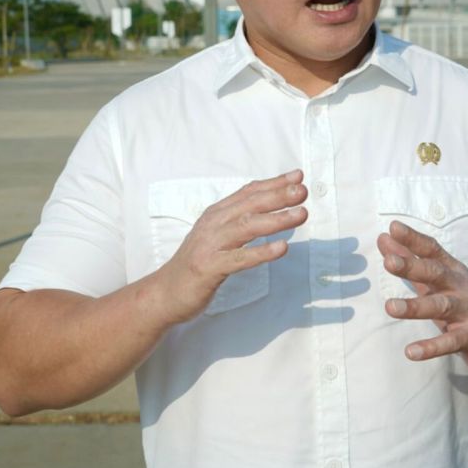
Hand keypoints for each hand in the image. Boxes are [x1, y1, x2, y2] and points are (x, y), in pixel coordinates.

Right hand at [153, 170, 307, 323]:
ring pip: (247, 227)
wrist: (165, 292)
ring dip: (276, 219)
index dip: (273, 182)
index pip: (248, 192)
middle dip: (278, 195)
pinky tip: (282, 248)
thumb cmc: (197, 263)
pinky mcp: (209, 268)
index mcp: (216, 214)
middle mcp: (213, 224)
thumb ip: (238, 221)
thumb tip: (269, 208)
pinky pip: (240, 258)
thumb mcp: (216, 235)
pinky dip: (262, 252)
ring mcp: (210, 245)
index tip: (298, 175)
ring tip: (301, 214)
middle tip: (302, 189)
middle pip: (250, 205)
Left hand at [377, 221, 467, 369]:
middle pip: (435, 273)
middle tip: (389, 262)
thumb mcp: (434, 280)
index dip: (413, 239)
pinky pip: (450, 342)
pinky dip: (431, 347)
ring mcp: (467, 311)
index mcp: (451, 269)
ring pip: (440, 306)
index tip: (393, 228)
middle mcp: (460, 286)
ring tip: (390, 307)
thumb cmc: (457, 301)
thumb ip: (409, 260)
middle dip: (412, 267)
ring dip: (415, 307)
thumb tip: (383, 238)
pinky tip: (411, 352)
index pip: (431, 250)